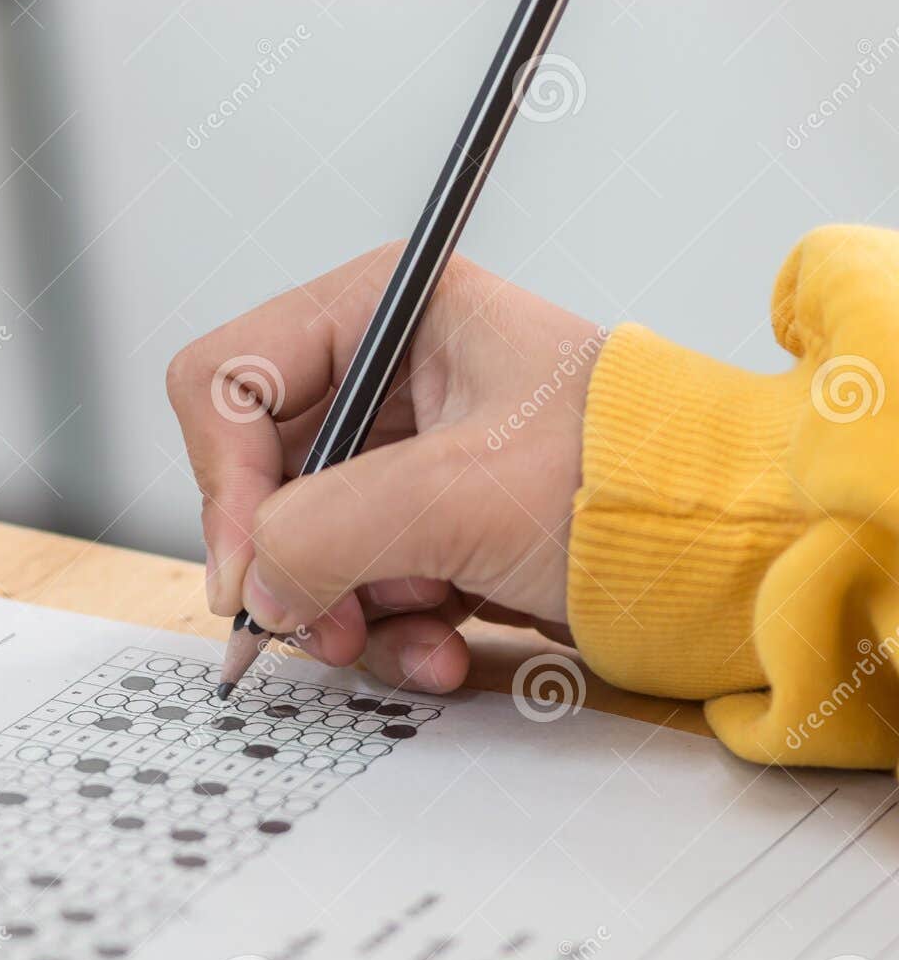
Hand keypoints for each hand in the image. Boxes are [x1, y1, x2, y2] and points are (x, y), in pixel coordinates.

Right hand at [167, 241, 603, 692]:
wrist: (732, 554)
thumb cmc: (635, 477)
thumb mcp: (462, 493)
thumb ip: (327, 531)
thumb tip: (256, 588)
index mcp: (387, 313)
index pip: (230, 383)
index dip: (226, 481)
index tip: (252, 569)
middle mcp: (383, 380)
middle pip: (258, 478)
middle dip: (290, 564)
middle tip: (319, 623)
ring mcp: (400, 462)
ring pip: (298, 546)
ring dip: (343, 611)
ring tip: (412, 637)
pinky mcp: (423, 531)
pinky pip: (352, 588)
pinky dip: (386, 632)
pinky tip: (444, 646)